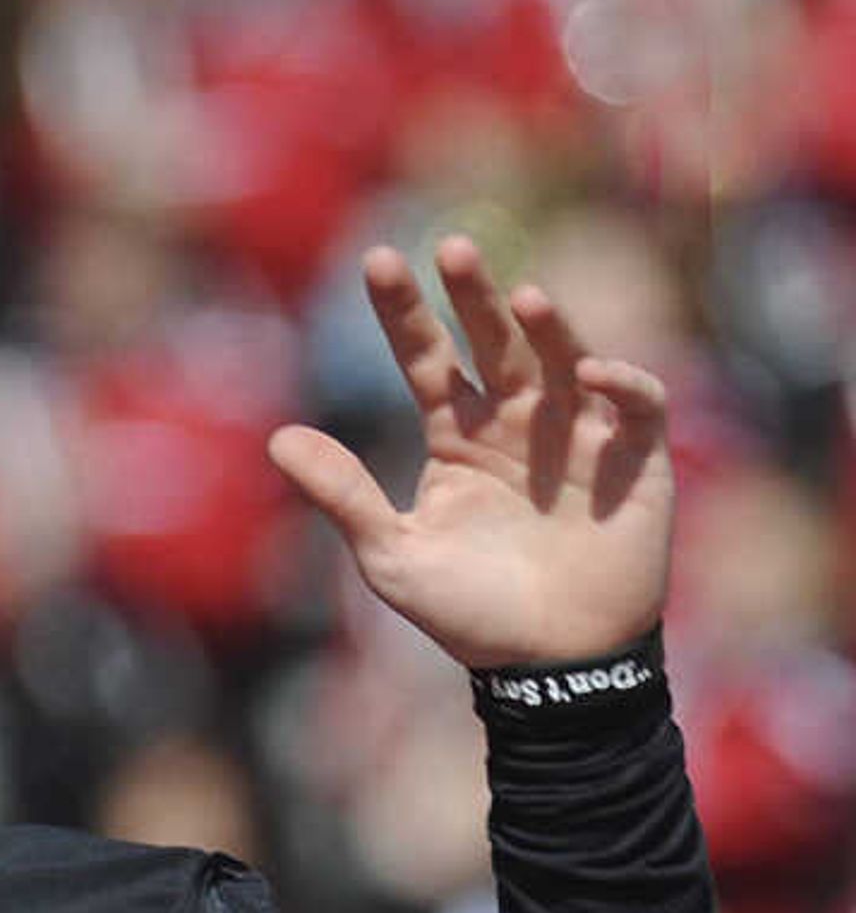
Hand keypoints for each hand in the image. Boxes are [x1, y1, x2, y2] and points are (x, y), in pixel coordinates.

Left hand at [271, 234, 671, 671]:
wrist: (548, 665)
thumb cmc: (467, 613)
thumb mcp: (391, 554)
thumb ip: (342, 494)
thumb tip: (276, 437)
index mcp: (457, 438)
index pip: (427, 359)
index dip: (403, 313)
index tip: (377, 260)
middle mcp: (518, 423)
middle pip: (495, 343)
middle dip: (475, 295)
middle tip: (452, 247)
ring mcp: (578, 435)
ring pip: (565, 360)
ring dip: (549, 328)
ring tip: (524, 298)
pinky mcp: (634, 459)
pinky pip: (637, 406)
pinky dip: (623, 385)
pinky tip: (593, 374)